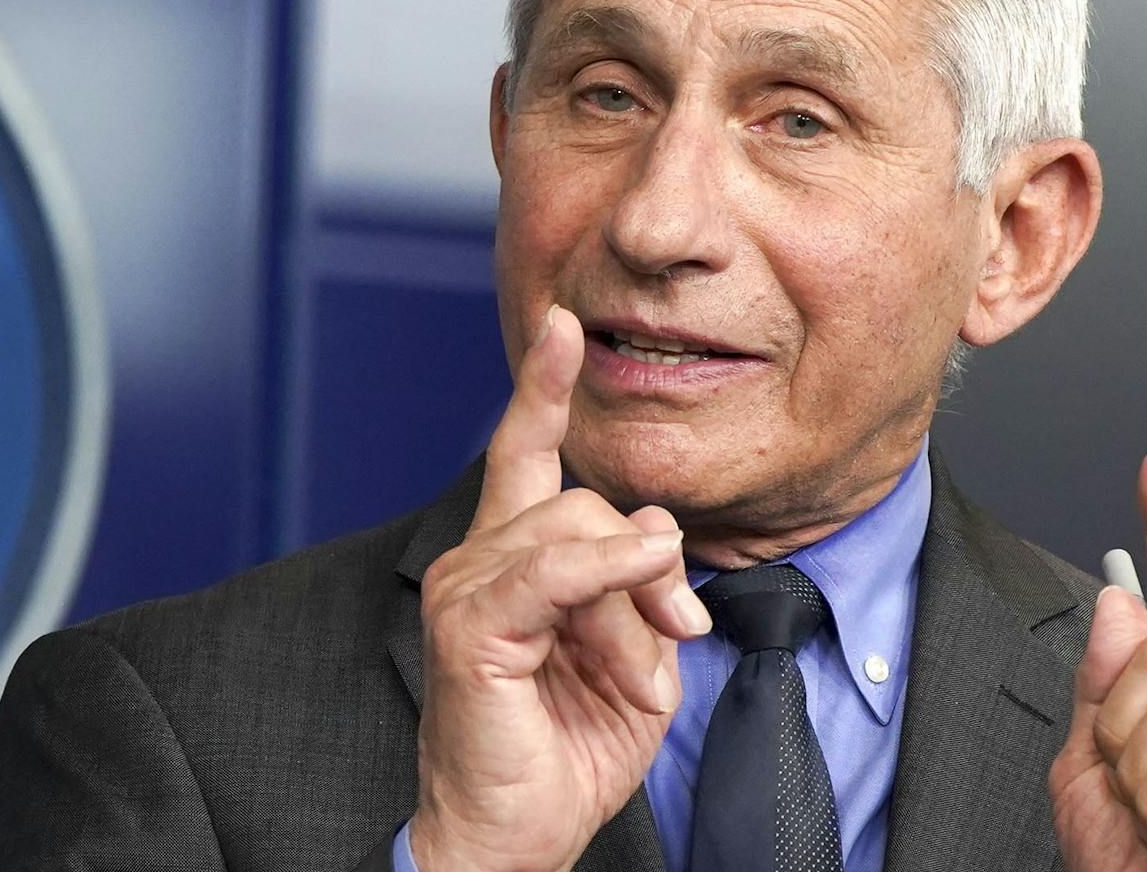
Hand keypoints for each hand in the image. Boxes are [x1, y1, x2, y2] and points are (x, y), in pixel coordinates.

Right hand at [408, 306, 711, 871]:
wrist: (518, 838)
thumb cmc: (568, 752)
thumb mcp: (634, 658)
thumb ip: (642, 589)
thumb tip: (655, 543)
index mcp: (515, 560)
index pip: (526, 453)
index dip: (544, 389)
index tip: (565, 326)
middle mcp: (480, 560)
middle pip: (586, 503)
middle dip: (650, 567)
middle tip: (679, 636)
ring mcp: (467, 589)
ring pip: (579, 535)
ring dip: (634, 609)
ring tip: (640, 681)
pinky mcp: (471, 628)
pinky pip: (552, 572)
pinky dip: (604, 574)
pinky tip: (641, 580)